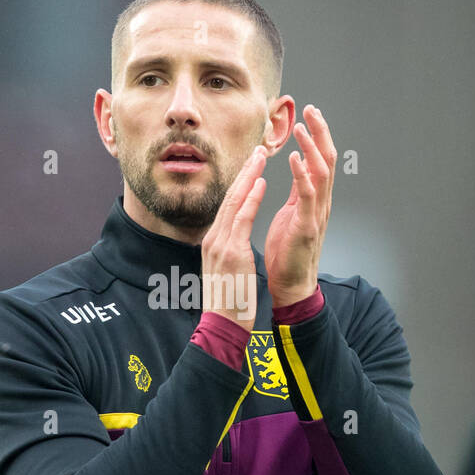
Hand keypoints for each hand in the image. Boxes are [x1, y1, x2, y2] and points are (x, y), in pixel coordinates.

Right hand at [200, 145, 266, 331]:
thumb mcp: (225, 273)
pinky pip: (242, 218)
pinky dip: (252, 198)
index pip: (228, 207)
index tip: (251, 167)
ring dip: (249, 176)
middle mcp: (214, 239)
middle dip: (245, 171)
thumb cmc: (228, 304)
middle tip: (257, 149)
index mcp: (213, 244)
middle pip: (229, 197)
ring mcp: (221, 244)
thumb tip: (233, 246)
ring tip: (261, 156)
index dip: (240, 184)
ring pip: (235, 201)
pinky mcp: (231, 251)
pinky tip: (261, 182)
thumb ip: (228, 255)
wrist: (221, 325)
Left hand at [264, 104, 334, 307]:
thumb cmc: (288, 253)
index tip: (310, 114)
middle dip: (320, 133)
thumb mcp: (292, 215)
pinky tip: (296, 159)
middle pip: (327, 160)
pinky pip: (307, 196)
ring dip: (312, 147)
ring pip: (321, 173)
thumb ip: (298, 193)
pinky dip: (303, 175)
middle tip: (312, 109)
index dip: (317, 136)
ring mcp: (316, 214)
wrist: (291, 285)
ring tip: (302, 127)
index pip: (320, 160)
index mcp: (314, 200)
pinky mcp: (307, 227)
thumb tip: (300, 169)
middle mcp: (321, 203)